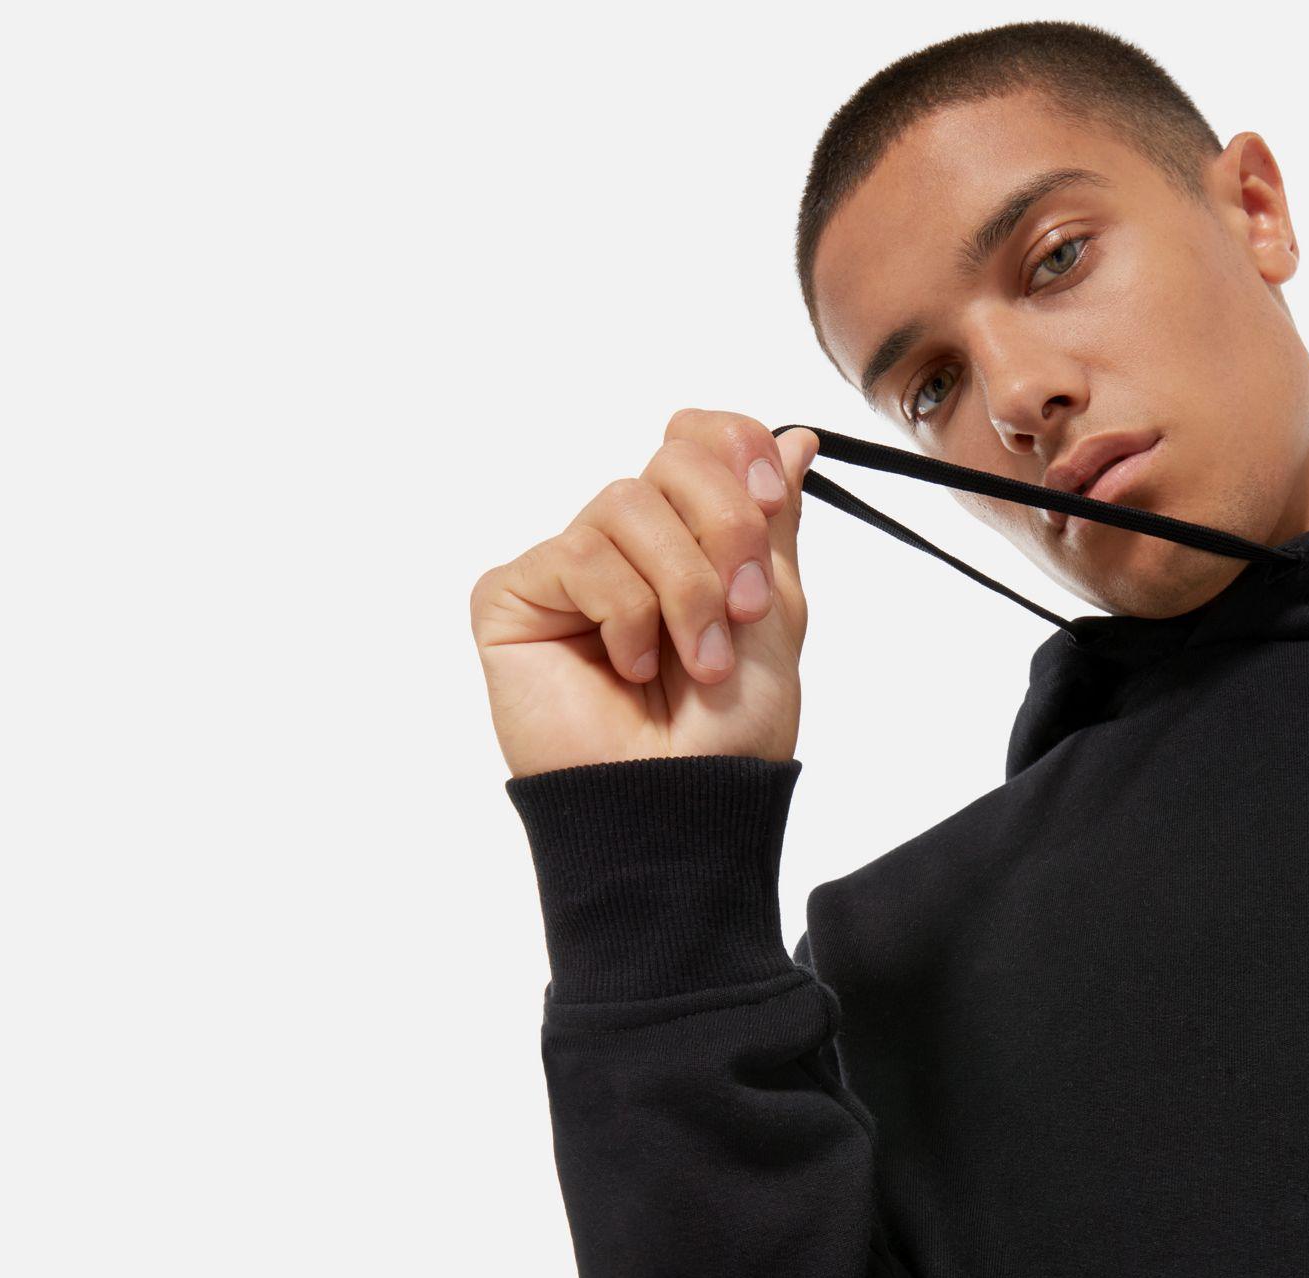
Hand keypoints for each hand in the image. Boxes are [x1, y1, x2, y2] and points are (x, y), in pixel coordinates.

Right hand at [470, 411, 818, 775]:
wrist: (682, 806)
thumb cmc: (728, 738)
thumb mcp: (775, 617)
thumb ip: (774, 524)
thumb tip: (794, 440)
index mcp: (688, 543)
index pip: (699, 440)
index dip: (735, 450)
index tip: (770, 504)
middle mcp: (626, 548)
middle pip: (671, 461)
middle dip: (725, 533)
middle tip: (742, 613)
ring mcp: (568, 571)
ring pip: (626, 504)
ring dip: (682, 589)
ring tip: (693, 664)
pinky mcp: (514, 598)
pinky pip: (577, 555)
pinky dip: (623, 614)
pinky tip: (626, 670)